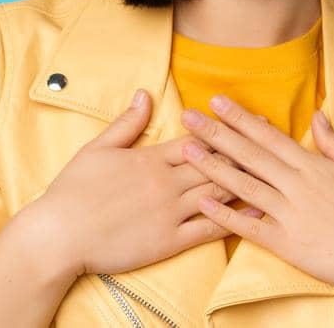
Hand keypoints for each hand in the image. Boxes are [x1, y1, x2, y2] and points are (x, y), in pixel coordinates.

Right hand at [28, 88, 261, 276]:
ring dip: (248, 180)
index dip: (227, 129)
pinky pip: (210, 228)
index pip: (198, 139)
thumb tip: (145, 93)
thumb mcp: (97, 150)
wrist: (56, 237)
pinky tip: (258, 210)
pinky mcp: (168, 240)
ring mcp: (169, 212)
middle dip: (247, 150)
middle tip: (277, 140)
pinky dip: (236, 218)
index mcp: (151, 159)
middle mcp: (165, 182)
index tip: (253, 120)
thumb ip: (126, 123)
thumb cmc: (72, 192)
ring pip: (218, 192)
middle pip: (216, 162)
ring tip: (277, 172)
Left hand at [179, 94, 333, 297]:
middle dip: (217, 133)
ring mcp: (291, 215)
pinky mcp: (288, 244)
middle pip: (250, 154)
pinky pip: (249, 227)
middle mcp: (299, 186)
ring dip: (212, 167)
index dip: (242, 118)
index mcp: (316, 166)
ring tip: (186, 150)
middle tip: (188, 116)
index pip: (271, 136)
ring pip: (244, 186)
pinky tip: (202, 203)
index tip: (219, 101)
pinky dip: (224, 215)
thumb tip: (318, 117)